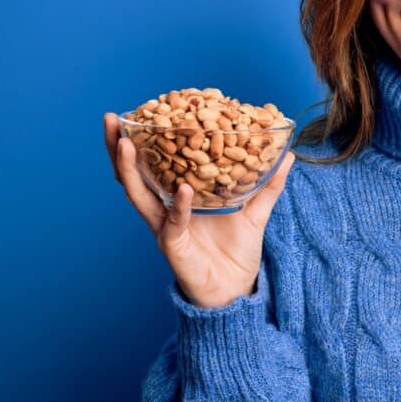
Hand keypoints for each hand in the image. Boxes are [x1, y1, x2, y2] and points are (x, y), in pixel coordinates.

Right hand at [104, 112, 294, 307]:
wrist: (236, 291)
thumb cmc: (237, 252)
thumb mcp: (256, 211)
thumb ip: (269, 184)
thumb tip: (288, 155)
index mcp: (177, 196)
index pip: (153, 162)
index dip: (143, 138)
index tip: (137, 110)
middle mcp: (164, 209)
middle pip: (132, 173)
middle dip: (118, 146)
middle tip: (111, 119)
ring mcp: (164, 227)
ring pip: (138, 195)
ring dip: (129, 168)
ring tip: (125, 143)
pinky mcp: (173, 246)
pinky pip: (173, 222)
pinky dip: (178, 205)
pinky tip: (182, 189)